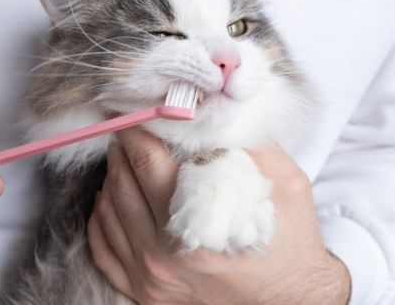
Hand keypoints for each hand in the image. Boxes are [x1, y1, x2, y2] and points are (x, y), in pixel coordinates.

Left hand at [87, 128, 350, 303]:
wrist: (293, 302)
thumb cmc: (290, 243)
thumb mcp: (284, 184)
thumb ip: (249, 143)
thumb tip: (214, 110)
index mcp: (195, 225)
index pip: (147, 161)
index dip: (137, 128)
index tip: (135, 109)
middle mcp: (163, 255)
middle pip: (122, 183)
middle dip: (123, 148)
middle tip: (129, 127)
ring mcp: (149, 278)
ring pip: (108, 211)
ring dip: (113, 176)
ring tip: (124, 156)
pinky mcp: (144, 292)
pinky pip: (102, 248)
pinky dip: (101, 217)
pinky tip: (111, 197)